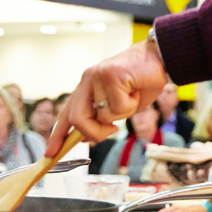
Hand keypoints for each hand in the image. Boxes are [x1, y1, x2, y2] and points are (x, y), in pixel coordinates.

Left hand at [46, 40, 167, 156]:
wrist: (161, 57)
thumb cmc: (143, 81)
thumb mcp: (120, 106)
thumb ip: (102, 118)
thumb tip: (87, 137)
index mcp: (86, 86)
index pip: (67, 114)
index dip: (57, 136)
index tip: (50, 154)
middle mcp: (88, 80)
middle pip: (77, 119)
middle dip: (94, 132)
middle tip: (112, 130)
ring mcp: (98, 76)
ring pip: (102, 115)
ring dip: (122, 114)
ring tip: (132, 97)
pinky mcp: (111, 75)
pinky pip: (118, 107)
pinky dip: (131, 105)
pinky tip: (136, 90)